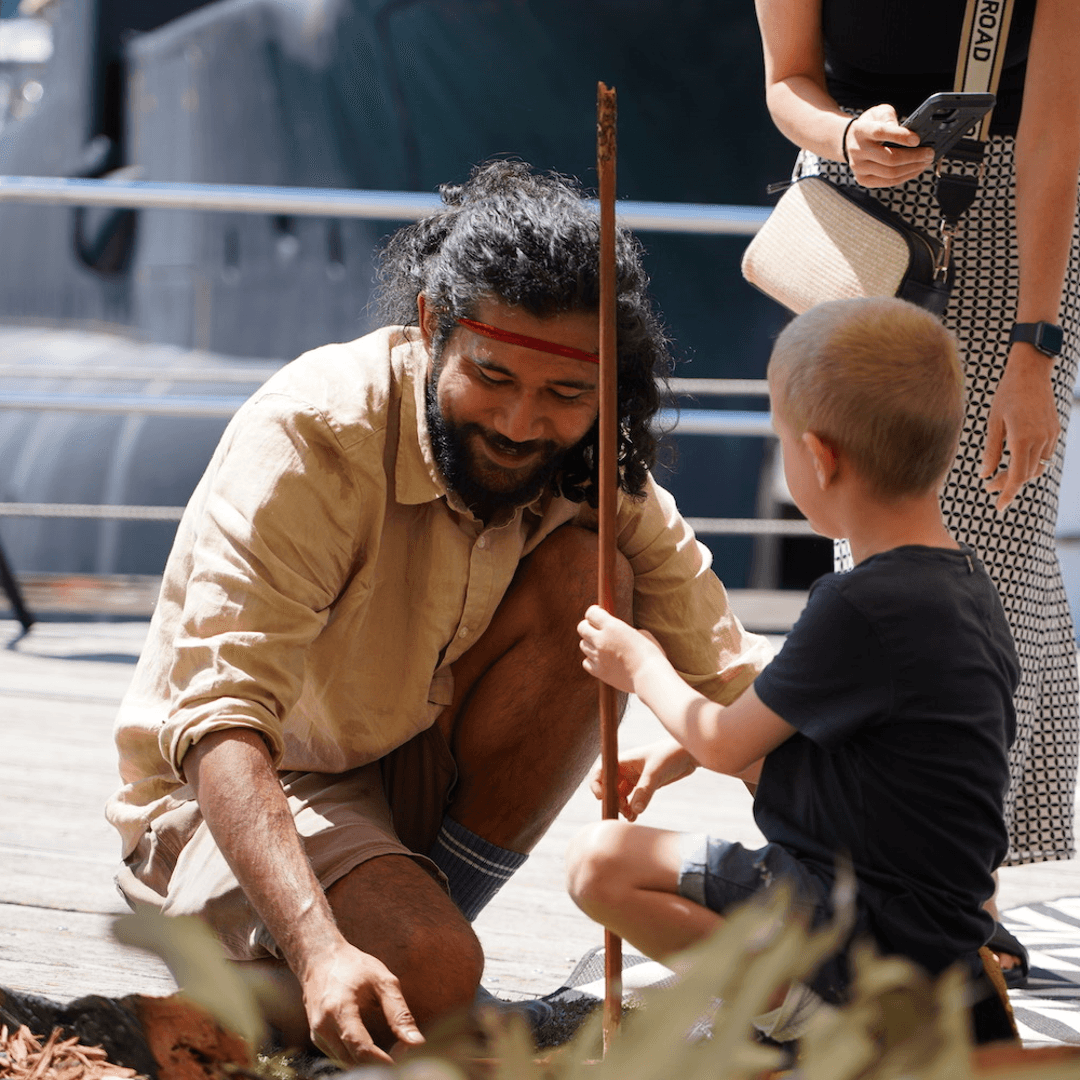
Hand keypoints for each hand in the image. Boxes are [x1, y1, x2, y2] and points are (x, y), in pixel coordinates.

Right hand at [300, 940, 423, 1064]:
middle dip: (378, 1063)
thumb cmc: (354, 966)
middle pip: (352, 1060)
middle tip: (401, 1052)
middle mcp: (323, 1026)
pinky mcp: (317, 1039)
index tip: (402, 1062)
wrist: (320, 958)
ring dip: (368, 1063)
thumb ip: (399, 1013)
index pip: (360, 1047)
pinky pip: (340, 1057)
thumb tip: (416, 1042)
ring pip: (346, 1063)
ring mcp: (317, 1035)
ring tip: (391, 1049)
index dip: (381, 1061)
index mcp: (339, 1009)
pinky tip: (373, 1049)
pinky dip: (357, 1058)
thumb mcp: (382, 981)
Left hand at [577, 604, 667, 694]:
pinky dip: (591, 660)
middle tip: (597, 629)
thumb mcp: (641, 634)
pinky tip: (602, 660)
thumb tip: (619, 634)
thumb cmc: (651, 654)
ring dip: (590, 644)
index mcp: (612, 626)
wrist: (650, 677)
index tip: (600, 614)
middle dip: (588, 626)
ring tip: (603, 647)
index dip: (594, 612)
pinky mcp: (599, 672)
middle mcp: (601, 640)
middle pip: (582, 628)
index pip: (591, 613)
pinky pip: (586, 662)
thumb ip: (625, 631)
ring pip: (583, 645)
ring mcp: (598, 657)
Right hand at [589, 737, 697, 820]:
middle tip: (624, 811)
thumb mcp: (656, 772)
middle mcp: (626, 769)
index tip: (601, 798)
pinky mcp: (645, 785)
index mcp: (624, 760)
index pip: (600, 772)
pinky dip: (632, 808)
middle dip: (613, 801)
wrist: (689, 753)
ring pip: (621, 795)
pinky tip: (634, 817)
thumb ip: (645, 791)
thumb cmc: (671, 755)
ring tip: (631, 817)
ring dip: (622, 806)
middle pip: (609, 788)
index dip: (596, 785)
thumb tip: (635, 811)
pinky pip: (633, 799)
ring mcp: (635, 778)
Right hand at [844, 104, 934, 187]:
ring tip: (925, 162)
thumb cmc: (871, 125)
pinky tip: (915, 170)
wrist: (851, 141)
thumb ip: (890, 117)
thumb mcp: (879, 112)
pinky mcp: (863, 179)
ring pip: (891, 173)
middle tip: (929, 153)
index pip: (880, 132)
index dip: (900, 136)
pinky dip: (905, 176)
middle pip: (889, 158)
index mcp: (861, 130)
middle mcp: (857, 150)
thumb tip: (905, 132)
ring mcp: (858, 167)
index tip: (917, 140)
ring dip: (913, 168)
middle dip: (914, 156)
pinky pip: (888, 182)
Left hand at [979, 343, 1059, 511]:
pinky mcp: (1055, 431)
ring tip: (999, 477)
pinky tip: (1016, 461)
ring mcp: (1050, 436)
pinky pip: (1044, 455)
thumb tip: (984, 474)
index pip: (1016, 476)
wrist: (1031, 373)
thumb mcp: (993, 423)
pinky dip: (1030, 463)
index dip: (1007, 493)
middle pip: (1026, 475)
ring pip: (1037, 467)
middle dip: (1007, 484)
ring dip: (1019, 475)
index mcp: (1022, 439)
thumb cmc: (1007, 395)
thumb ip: (990, 451)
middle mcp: (1040, 440)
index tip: (999, 506)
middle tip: (989, 487)